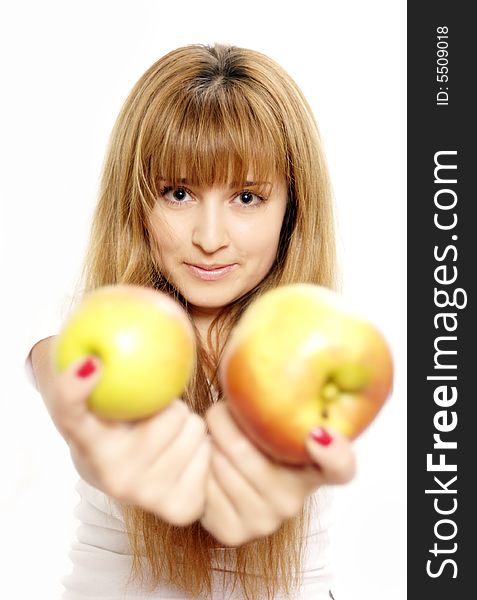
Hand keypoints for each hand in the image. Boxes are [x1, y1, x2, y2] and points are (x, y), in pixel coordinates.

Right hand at [48, 357, 210, 525]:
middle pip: (174, 415)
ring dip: (189, 426)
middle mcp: (115, 477)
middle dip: (173, 408)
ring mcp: (147, 497)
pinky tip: (185, 454)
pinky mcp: (180, 508)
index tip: (92, 366)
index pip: (73, 413)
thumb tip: (92, 364)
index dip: (76, 390)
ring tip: (168, 437)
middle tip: (156, 419)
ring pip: (196, 429)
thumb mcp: (92, 401)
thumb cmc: (112, 425)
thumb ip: (86, 379)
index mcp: (86, 443)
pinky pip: (210, 451)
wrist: (118, 475)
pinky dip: (203, 446)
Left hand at [200, 401, 354, 545]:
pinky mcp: (234, 532)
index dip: (334, 452)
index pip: (340, 466)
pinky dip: (198, 468)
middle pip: (248, 453)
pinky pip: (205, 488)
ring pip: (222, 466)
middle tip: (218, 412)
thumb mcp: (269, 415)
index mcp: (316, 469)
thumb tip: (274, 367)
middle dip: (223, 422)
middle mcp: (295, 500)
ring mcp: (266, 520)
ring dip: (209, 443)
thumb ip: (281, 401)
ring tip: (212, 437)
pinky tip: (205, 462)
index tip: (317, 434)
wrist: (220, 472)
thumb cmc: (251, 434)